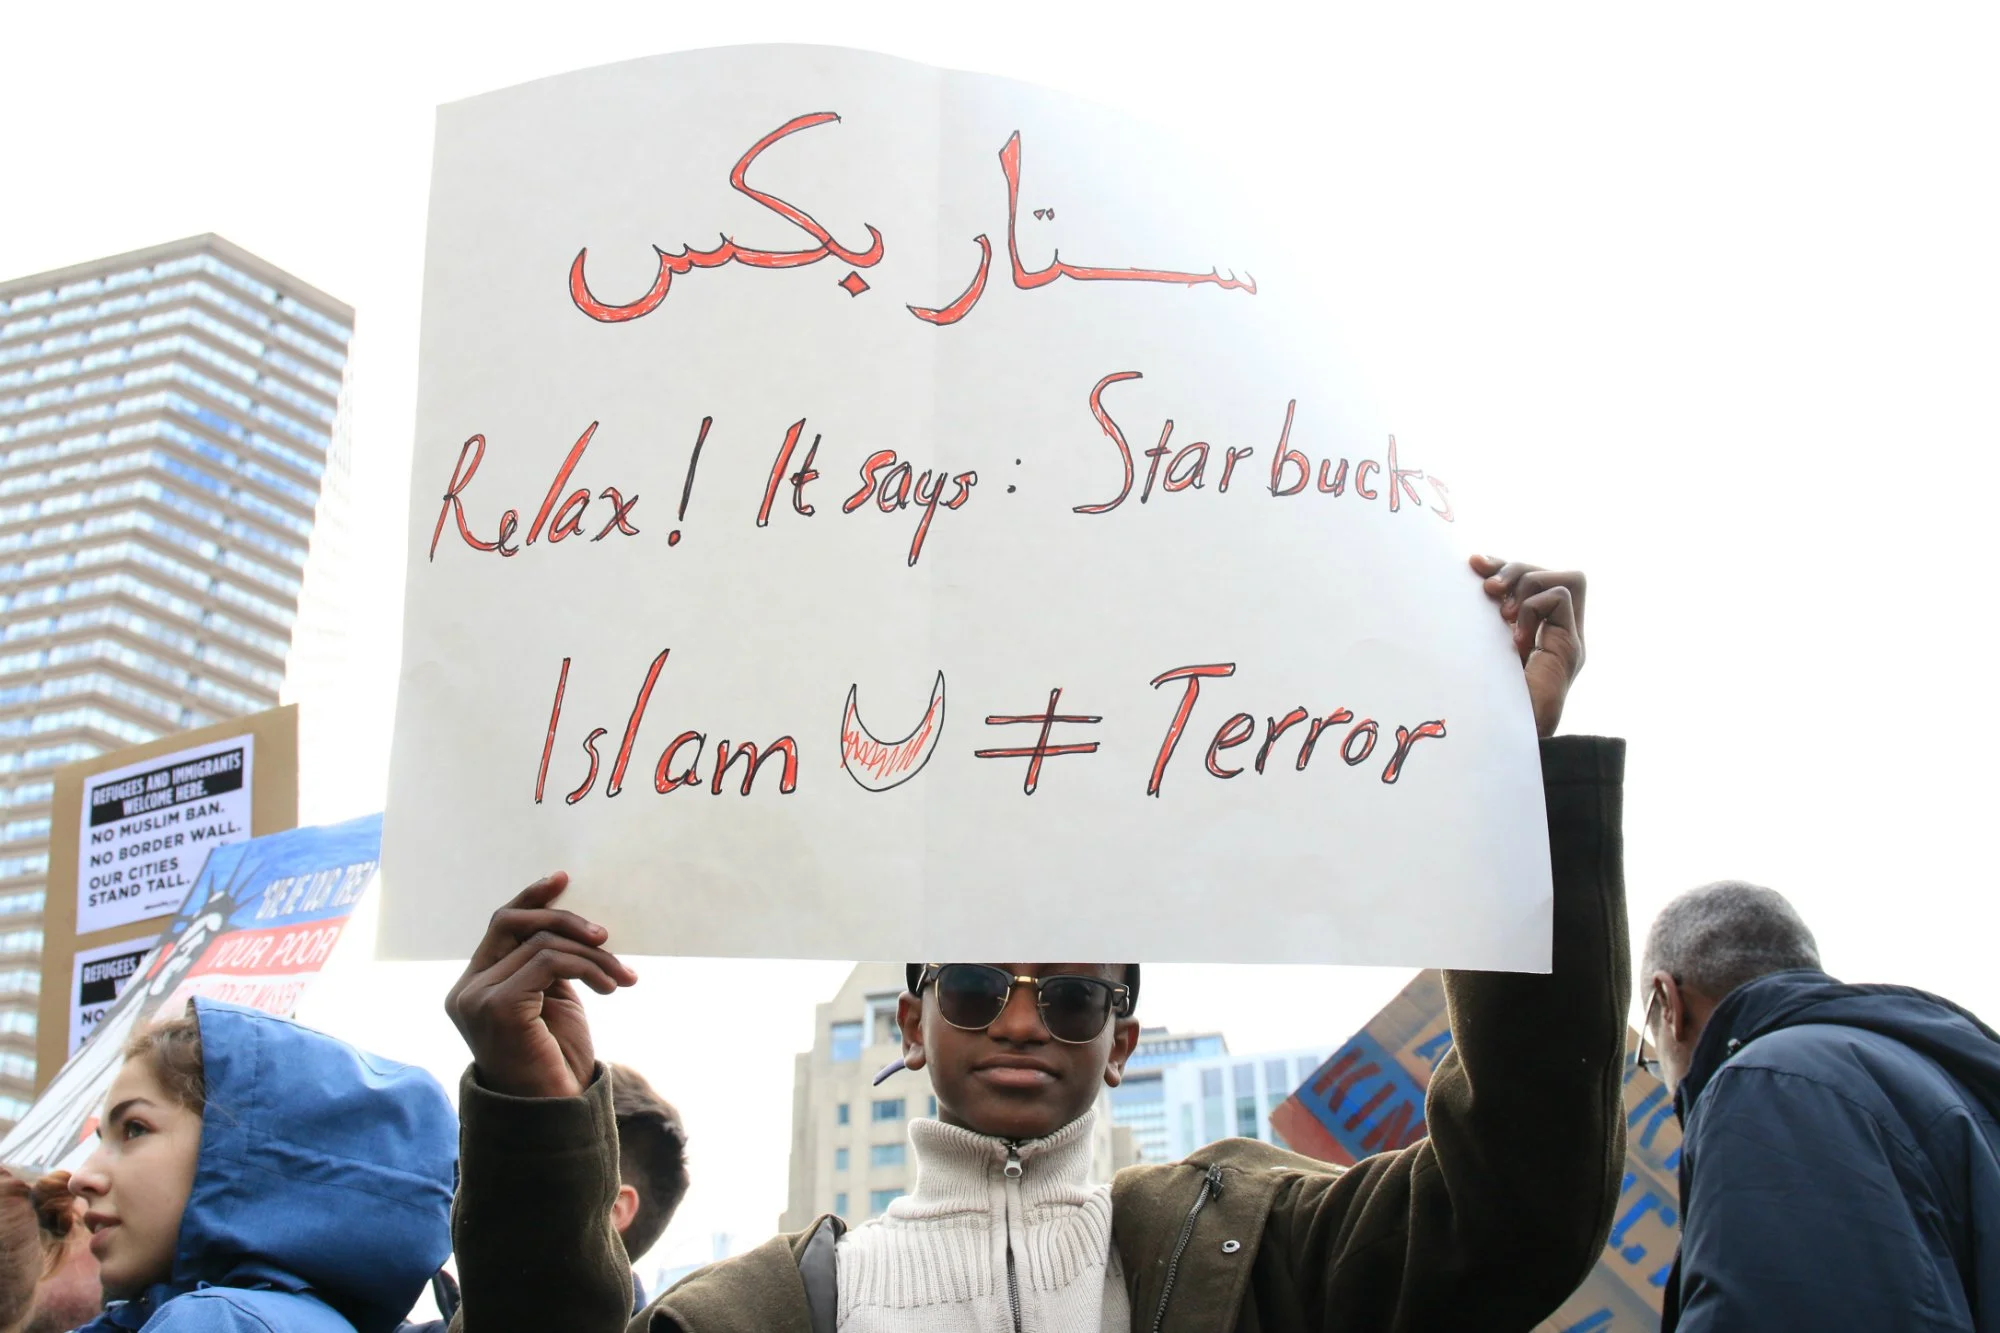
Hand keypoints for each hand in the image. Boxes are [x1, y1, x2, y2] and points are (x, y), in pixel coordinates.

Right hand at [444, 873, 637, 1098]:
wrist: (554, 1115)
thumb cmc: (556, 1060)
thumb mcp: (553, 1000)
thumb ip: (548, 962)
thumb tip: (571, 918)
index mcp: (475, 984)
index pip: (500, 925)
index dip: (531, 898)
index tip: (563, 879)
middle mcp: (466, 989)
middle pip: (513, 923)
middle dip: (566, 920)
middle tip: (607, 937)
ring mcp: (476, 998)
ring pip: (541, 942)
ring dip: (592, 955)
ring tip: (621, 978)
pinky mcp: (496, 1008)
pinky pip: (549, 962)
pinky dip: (588, 968)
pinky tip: (611, 988)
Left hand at [1469, 555, 1585, 737]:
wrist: (1496, 739)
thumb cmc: (1477, 697)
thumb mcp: (1477, 642)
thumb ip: (1484, 612)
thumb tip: (1474, 566)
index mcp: (1534, 630)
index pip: (1531, 578)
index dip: (1505, 565)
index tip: (1474, 564)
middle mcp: (1557, 633)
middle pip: (1549, 572)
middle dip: (1515, 568)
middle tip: (1487, 589)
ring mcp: (1569, 641)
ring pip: (1565, 578)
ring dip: (1526, 585)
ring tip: (1502, 616)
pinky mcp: (1572, 649)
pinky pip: (1561, 596)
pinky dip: (1533, 607)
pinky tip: (1516, 638)